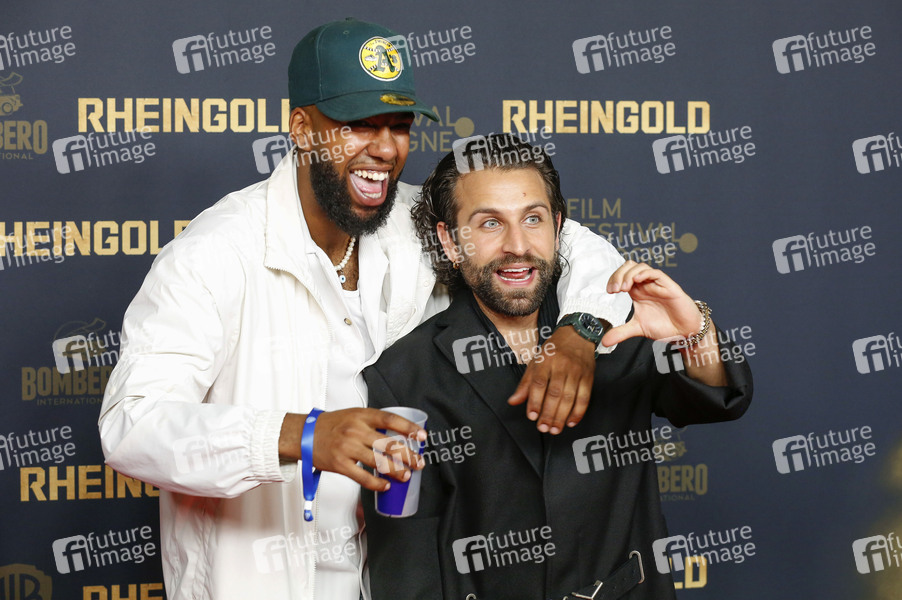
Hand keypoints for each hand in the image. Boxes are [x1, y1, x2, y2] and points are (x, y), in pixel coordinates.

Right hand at [279, 408, 425, 491]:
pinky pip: (363, 477)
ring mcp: (348, 448)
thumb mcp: (354, 415)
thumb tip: (399, 435)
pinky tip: (386, 486)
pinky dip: (377, 483)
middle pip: (388, 445)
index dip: (408, 428)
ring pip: (378, 462)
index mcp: (362, 415)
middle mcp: (356, 430)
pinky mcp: (340, 464)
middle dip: (408, 456)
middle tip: (419, 463)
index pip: (390, 420)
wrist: (305, 434)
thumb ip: (373, 423)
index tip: (422, 436)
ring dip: (396, 471)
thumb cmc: (333, 424)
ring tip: (406, 476)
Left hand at [507, 326, 595, 433]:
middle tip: (543, 428)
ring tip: (554, 429)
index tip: (532, 416)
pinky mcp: (589, 377)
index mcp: (545, 360)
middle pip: (555, 393)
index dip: (535, 401)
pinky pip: (585, 398)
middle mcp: (562, 366)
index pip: (539, 383)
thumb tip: (513, 402)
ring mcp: (577, 372)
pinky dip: (578, 412)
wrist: (578, 335)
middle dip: (548, 413)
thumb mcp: (536, 362)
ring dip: (562, 416)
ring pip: (570, 398)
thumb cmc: (554, 351)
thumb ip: (525, 383)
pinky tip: (571, 422)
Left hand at [601, 261, 700, 346]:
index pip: (622, 275)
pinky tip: (637, 280)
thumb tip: (604, 341)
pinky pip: (656, 273)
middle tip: (614, 290)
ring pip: (641, 267)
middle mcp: (646, 285)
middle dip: (618, 274)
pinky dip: (645, 274)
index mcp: (637, 291)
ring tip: (624, 288)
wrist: (684, 332)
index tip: (609, 291)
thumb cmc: (664, 326)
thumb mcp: (637, 329)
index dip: (613, 278)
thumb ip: (621, 332)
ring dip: (629, 274)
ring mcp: (657, 284)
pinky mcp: (669, 287)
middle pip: (629, 267)